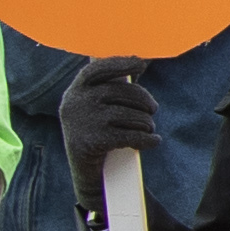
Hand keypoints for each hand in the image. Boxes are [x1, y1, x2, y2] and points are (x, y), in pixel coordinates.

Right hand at [61, 57, 159, 195]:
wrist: (85, 169)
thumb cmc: (97, 131)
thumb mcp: (95, 106)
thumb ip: (112, 86)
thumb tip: (142, 61)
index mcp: (76, 91)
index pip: (97, 70)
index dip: (119, 63)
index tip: (141, 62)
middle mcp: (76, 103)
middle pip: (121, 92)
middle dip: (144, 101)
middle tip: (153, 109)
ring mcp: (84, 122)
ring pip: (130, 115)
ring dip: (146, 123)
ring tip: (149, 128)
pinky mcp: (94, 141)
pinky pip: (131, 136)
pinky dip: (147, 139)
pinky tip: (154, 141)